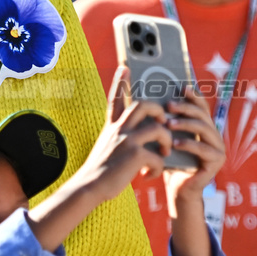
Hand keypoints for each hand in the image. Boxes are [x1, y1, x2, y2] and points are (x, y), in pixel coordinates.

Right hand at [71, 65, 174, 201]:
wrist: (89, 188)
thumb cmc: (100, 171)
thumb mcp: (106, 147)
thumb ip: (118, 138)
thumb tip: (135, 138)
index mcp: (112, 127)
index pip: (116, 99)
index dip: (120, 82)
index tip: (124, 67)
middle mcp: (119, 129)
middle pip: (143, 105)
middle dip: (160, 111)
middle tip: (163, 123)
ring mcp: (127, 140)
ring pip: (158, 128)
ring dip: (167, 140)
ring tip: (165, 152)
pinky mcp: (135, 155)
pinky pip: (158, 155)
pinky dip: (159, 167)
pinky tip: (151, 175)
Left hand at [161, 85, 224, 201]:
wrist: (177, 189)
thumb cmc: (170, 162)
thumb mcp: (167, 138)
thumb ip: (165, 122)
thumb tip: (151, 100)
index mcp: (204, 127)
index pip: (201, 106)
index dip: (193, 95)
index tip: (180, 87)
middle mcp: (214, 135)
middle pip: (202, 114)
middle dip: (185, 107)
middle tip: (168, 105)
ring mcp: (218, 147)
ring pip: (204, 128)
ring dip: (185, 124)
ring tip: (168, 124)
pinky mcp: (217, 161)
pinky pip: (204, 149)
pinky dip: (189, 144)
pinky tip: (175, 143)